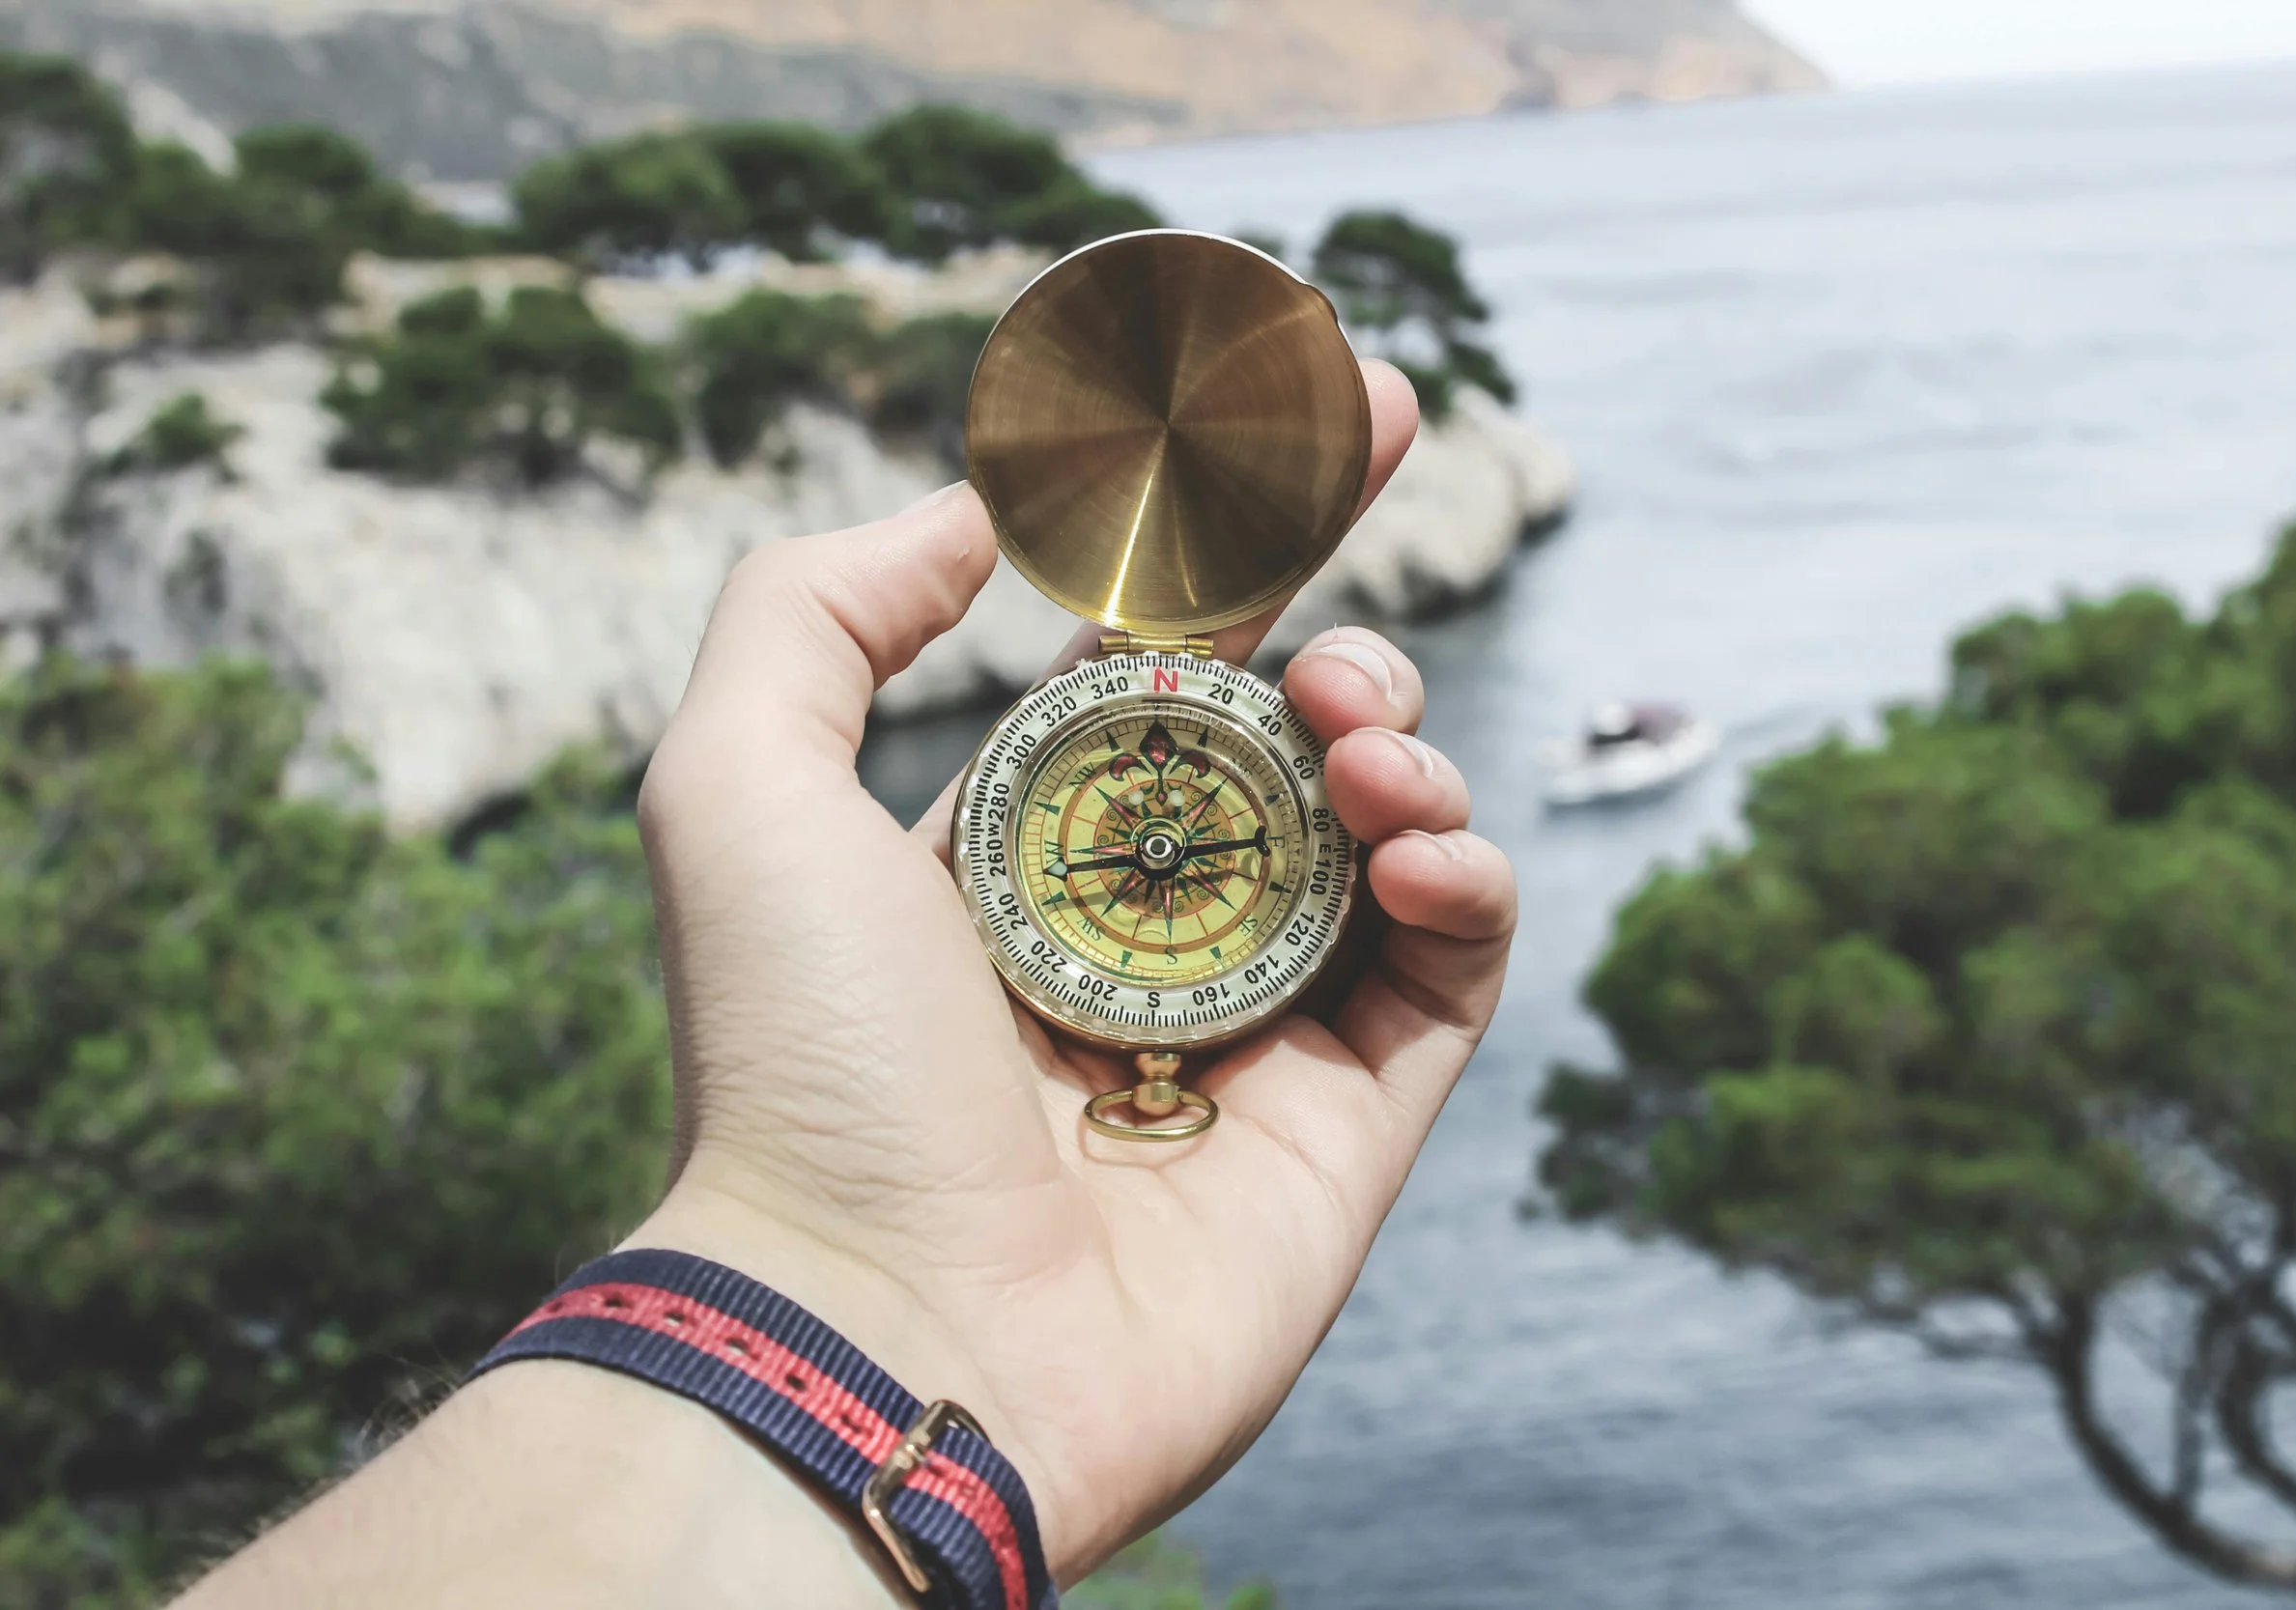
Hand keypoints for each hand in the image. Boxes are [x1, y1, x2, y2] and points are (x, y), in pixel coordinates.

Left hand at [628, 360, 1516, 1579]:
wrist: (889, 1333)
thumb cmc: (801, 1066)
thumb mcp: (733, 785)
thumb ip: (820, 609)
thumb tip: (974, 511)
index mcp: (1016, 851)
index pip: (1155, 662)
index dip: (1246, 534)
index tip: (1340, 409)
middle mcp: (1142, 930)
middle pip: (1288, 733)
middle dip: (1352, 619)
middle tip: (1347, 616)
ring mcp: (1254, 1028)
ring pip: (1384, 833)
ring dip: (1402, 738)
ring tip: (1360, 741)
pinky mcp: (1350, 1125)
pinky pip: (1453, 968)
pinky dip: (1469, 879)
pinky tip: (1422, 842)